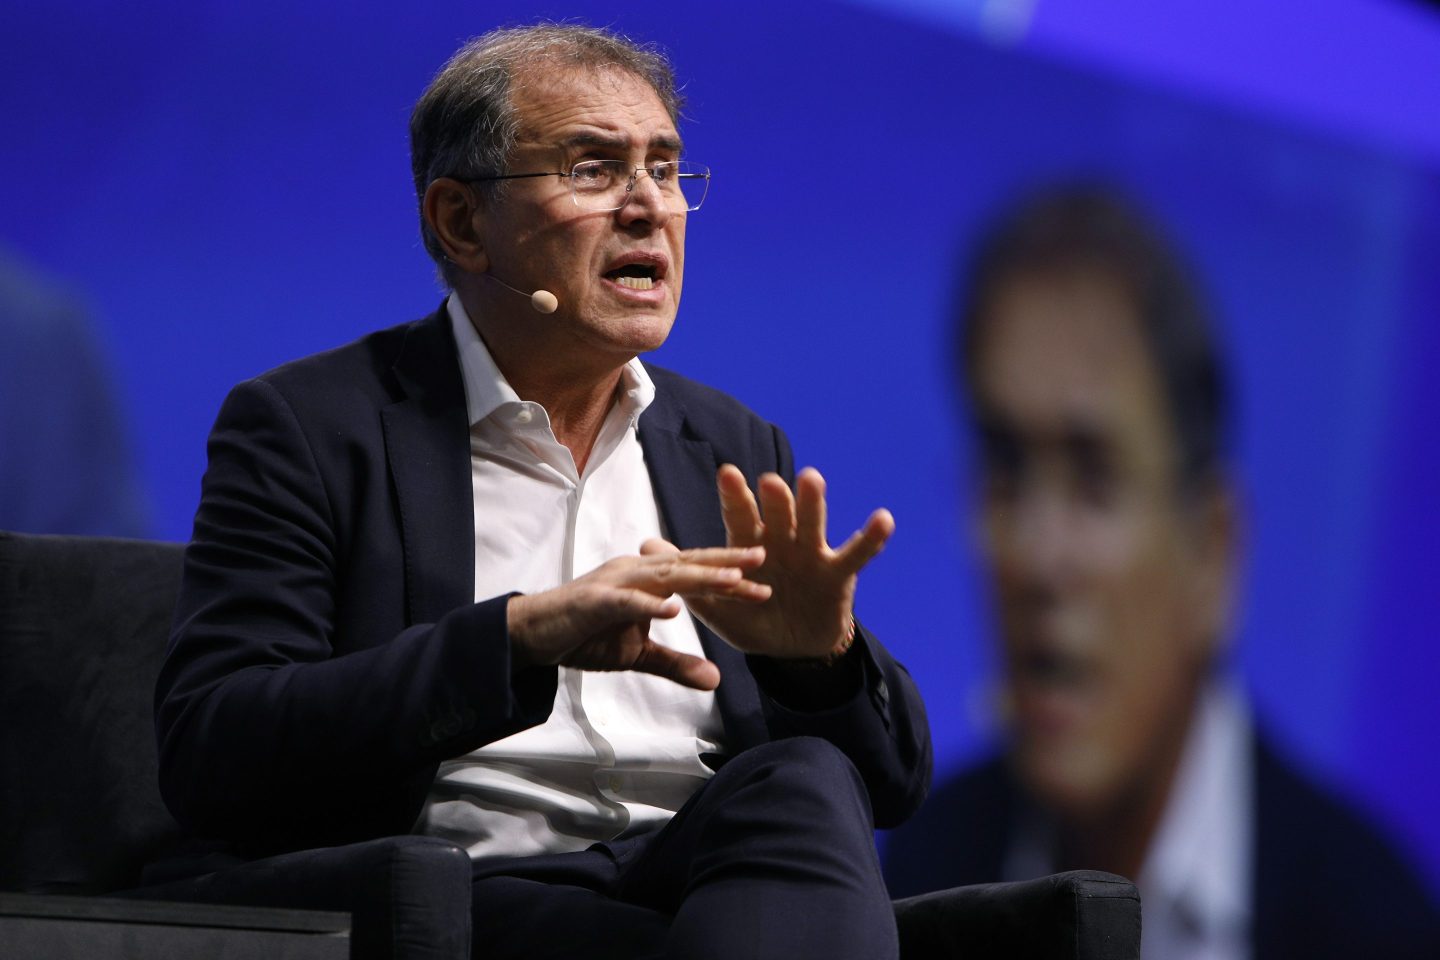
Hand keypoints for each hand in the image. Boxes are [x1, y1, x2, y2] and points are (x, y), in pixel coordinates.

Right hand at [506, 543, 769, 689]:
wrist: (533, 635)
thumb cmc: (585, 636)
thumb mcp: (638, 655)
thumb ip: (676, 663)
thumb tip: (715, 680)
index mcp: (646, 578)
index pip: (694, 573)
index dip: (728, 576)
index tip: (764, 582)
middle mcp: (634, 571)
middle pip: (686, 564)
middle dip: (725, 564)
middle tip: (763, 559)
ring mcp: (614, 583)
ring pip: (663, 576)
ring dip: (698, 577)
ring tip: (732, 581)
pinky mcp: (594, 601)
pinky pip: (626, 601)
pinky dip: (649, 605)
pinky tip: (673, 609)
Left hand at [647, 465, 893, 660]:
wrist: (792, 650)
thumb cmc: (752, 620)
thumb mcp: (714, 604)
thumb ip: (685, 575)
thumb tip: (644, 543)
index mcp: (750, 545)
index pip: (740, 516)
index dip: (735, 497)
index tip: (727, 473)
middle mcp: (781, 540)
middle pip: (777, 514)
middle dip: (774, 499)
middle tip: (770, 481)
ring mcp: (812, 553)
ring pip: (813, 523)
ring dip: (813, 503)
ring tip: (812, 479)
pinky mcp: (839, 573)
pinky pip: (857, 552)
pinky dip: (871, 537)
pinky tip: (883, 519)